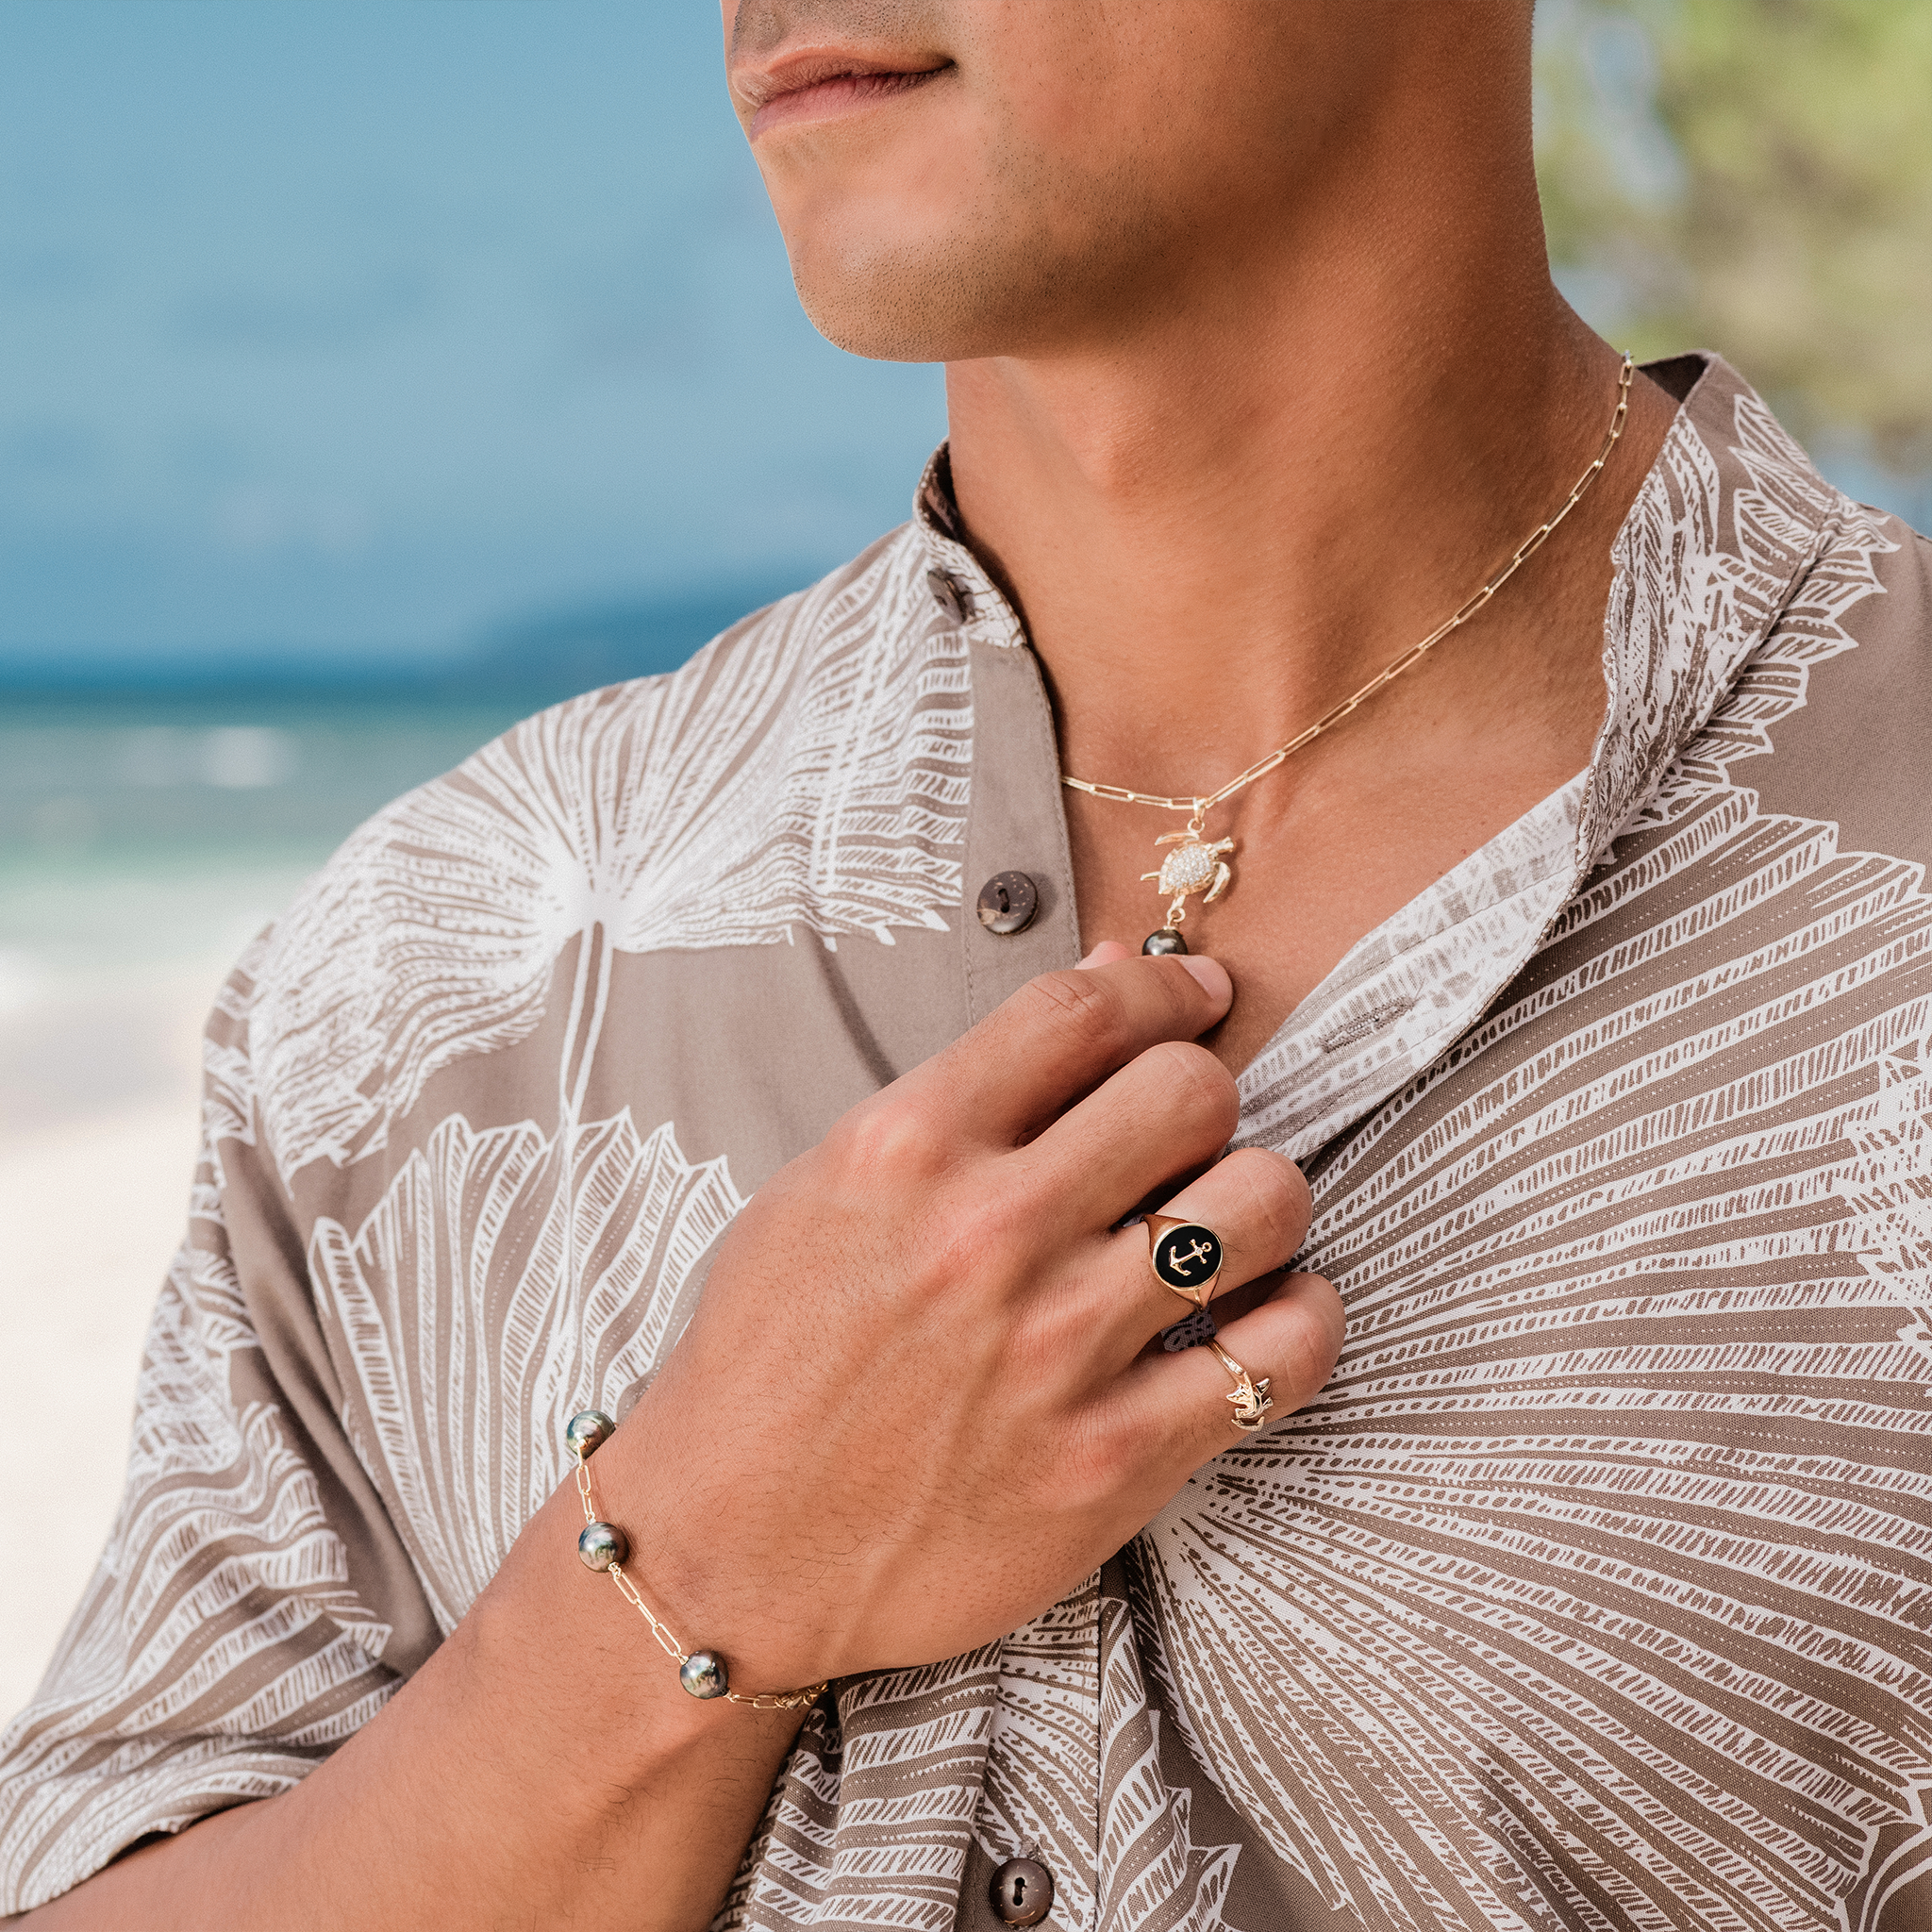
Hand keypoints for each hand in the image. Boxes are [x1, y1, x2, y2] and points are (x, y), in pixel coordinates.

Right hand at [599, 946, 1342, 1690]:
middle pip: (1192, 1091)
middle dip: (1205, 1096)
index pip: (1084, 1012)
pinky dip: (1299, 1317)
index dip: (1161, 986)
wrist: (725, 1550)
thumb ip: (967, 1091)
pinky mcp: (1113, 1461)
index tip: (1193, 997)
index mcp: (905, 1148)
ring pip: (1260, 1204)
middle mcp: (990, 1235)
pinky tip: (1263, 1316)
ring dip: (1260, 1199)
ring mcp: (1058, 1351)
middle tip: (1186, 1137)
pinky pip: (1283, 1353)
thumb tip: (1102, 983)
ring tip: (1227, 1224)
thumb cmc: (767, 1364)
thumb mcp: (828, 1190)